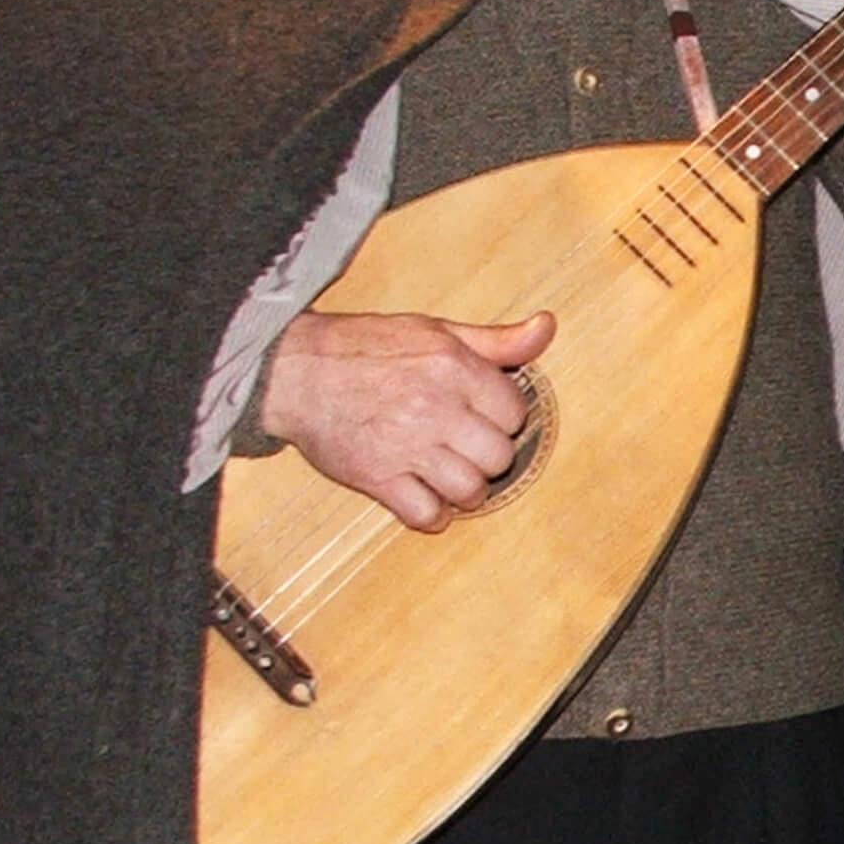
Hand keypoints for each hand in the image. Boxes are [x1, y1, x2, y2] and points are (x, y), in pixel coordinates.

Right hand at [261, 308, 555, 531]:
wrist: (297, 371)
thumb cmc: (367, 347)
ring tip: (455, 477)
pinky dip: (433, 514)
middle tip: (470, 447)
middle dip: (490, 455)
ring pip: (470, 490)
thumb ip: (496, 339)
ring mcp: (406, 447)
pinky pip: (425, 514)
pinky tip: (428, 500)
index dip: (504, 417)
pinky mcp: (376, 478)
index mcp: (454, 367)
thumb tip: (545, 328)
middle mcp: (435, 408)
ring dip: (468, 490)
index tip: (486, 416)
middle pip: (498, 456)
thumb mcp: (437, 330)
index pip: (514, 412)